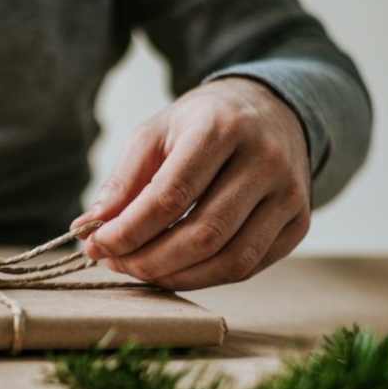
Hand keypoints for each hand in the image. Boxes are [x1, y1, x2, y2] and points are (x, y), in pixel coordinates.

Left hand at [72, 78, 311, 289]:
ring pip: (230, 259)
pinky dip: (204, 277)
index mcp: (222, 128)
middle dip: (148, 260)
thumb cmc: (203, 124)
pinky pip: (248, 267)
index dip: (129, 230)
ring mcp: (290, 194)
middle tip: (115, 262)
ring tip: (140, 268)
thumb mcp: (156, 133)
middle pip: (202, 234)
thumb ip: (122, 180)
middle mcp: (265, 160)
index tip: (97, 244)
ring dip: (175, 276)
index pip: (171, 195)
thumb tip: (88, 228)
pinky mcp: (299, 223)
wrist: (272, 110)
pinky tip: (175, 269)